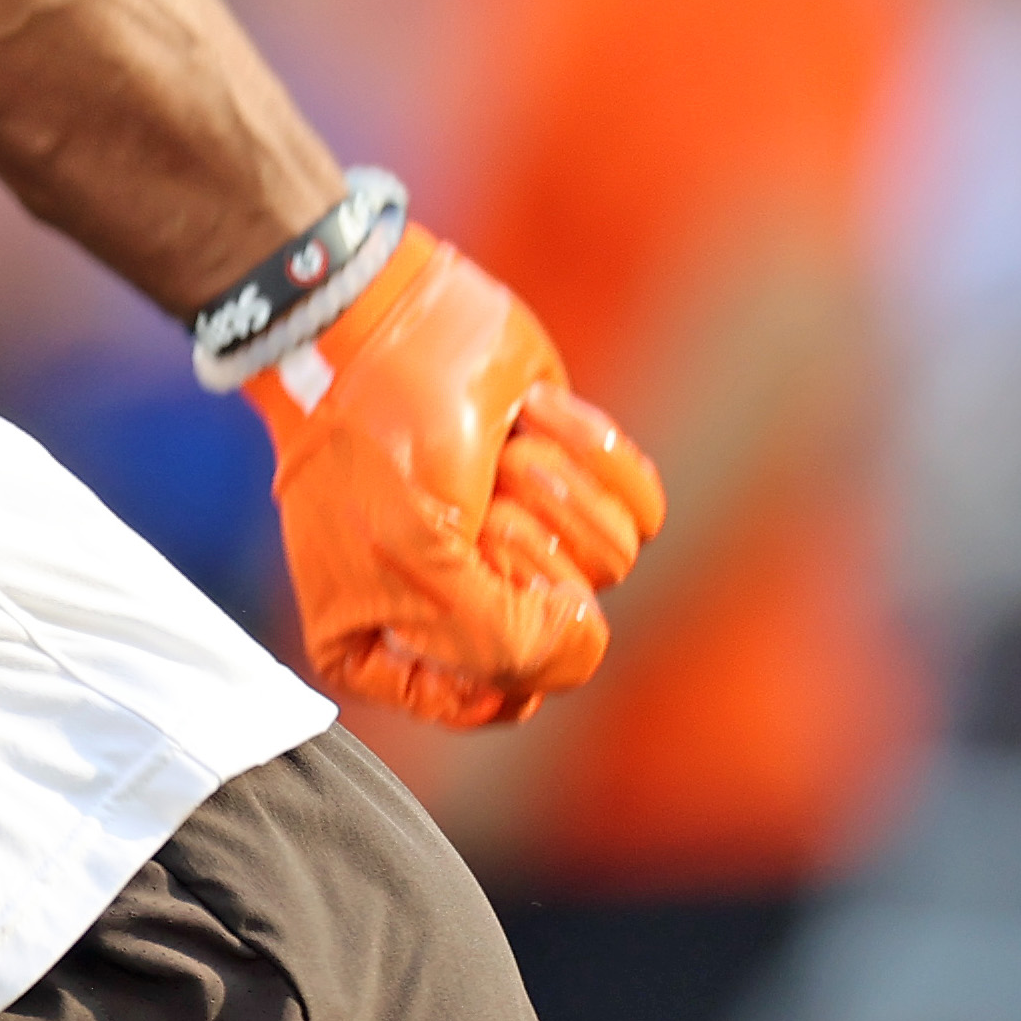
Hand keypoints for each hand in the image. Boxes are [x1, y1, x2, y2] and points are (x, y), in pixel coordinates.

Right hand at [243, 228, 666, 727]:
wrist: (388, 321)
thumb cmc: (376, 446)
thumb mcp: (418, 569)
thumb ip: (505, 649)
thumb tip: (584, 641)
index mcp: (390, 644)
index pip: (493, 699)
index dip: (501, 640)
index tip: (467, 578)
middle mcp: (461, 601)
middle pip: (564, 628)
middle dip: (520, 545)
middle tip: (467, 499)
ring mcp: (522, 539)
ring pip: (610, 566)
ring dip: (551, 490)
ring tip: (493, 453)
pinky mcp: (572, 482)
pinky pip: (643, 510)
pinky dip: (592, 454)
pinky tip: (531, 419)